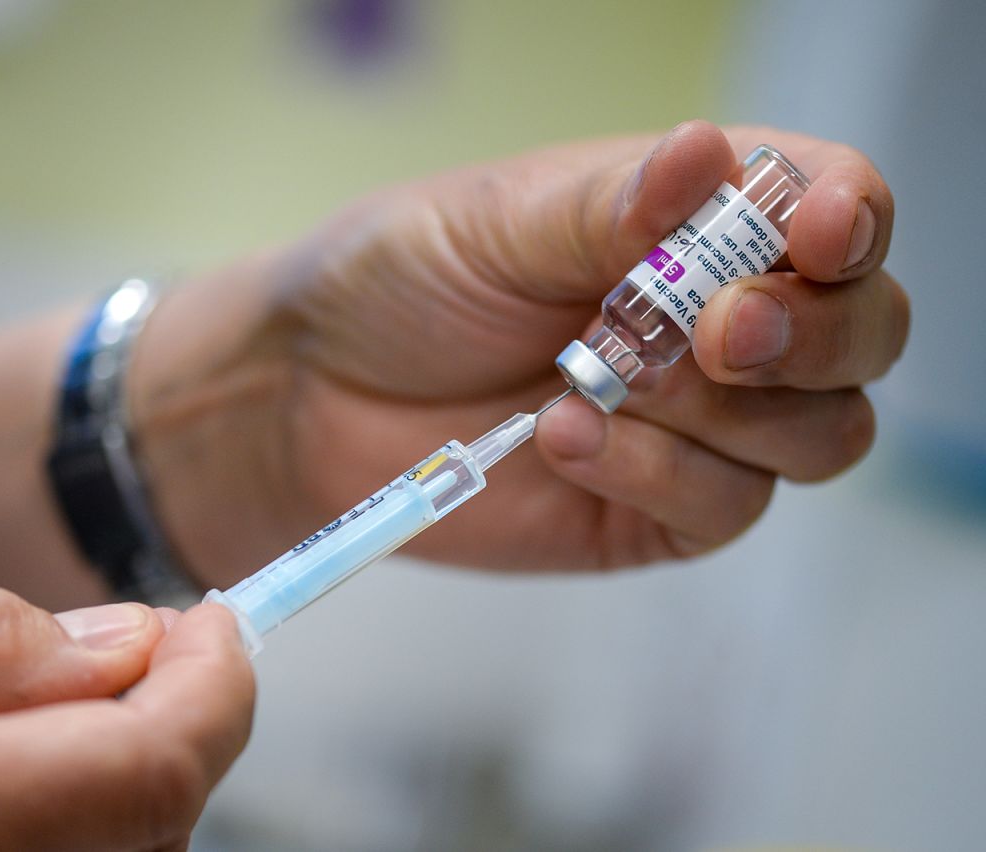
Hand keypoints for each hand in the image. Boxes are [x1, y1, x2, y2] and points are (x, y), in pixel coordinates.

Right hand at [0, 585, 252, 850]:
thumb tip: (128, 642)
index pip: (153, 769)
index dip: (213, 685)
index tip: (209, 618)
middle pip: (158, 815)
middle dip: (179, 712)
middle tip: (143, 642)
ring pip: (132, 849)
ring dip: (137, 761)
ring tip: (66, 699)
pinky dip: (93, 810)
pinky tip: (34, 764)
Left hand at [134, 120, 907, 579]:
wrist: (310, 396)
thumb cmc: (396, 281)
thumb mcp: (493, 223)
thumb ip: (609, 209)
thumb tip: (714, 155)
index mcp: (693, 222)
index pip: (832, 207)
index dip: (849, 221)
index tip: (814, 235)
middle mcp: (716, 322)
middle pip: (861, 335)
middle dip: (811, 333)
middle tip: (718, 331)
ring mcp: (699, 426)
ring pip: (818, 434)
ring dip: (722, 410)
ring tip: (595, 381)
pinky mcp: (658, 507)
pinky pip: (724, 507)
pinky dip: (657, 472)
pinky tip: (562, 437)